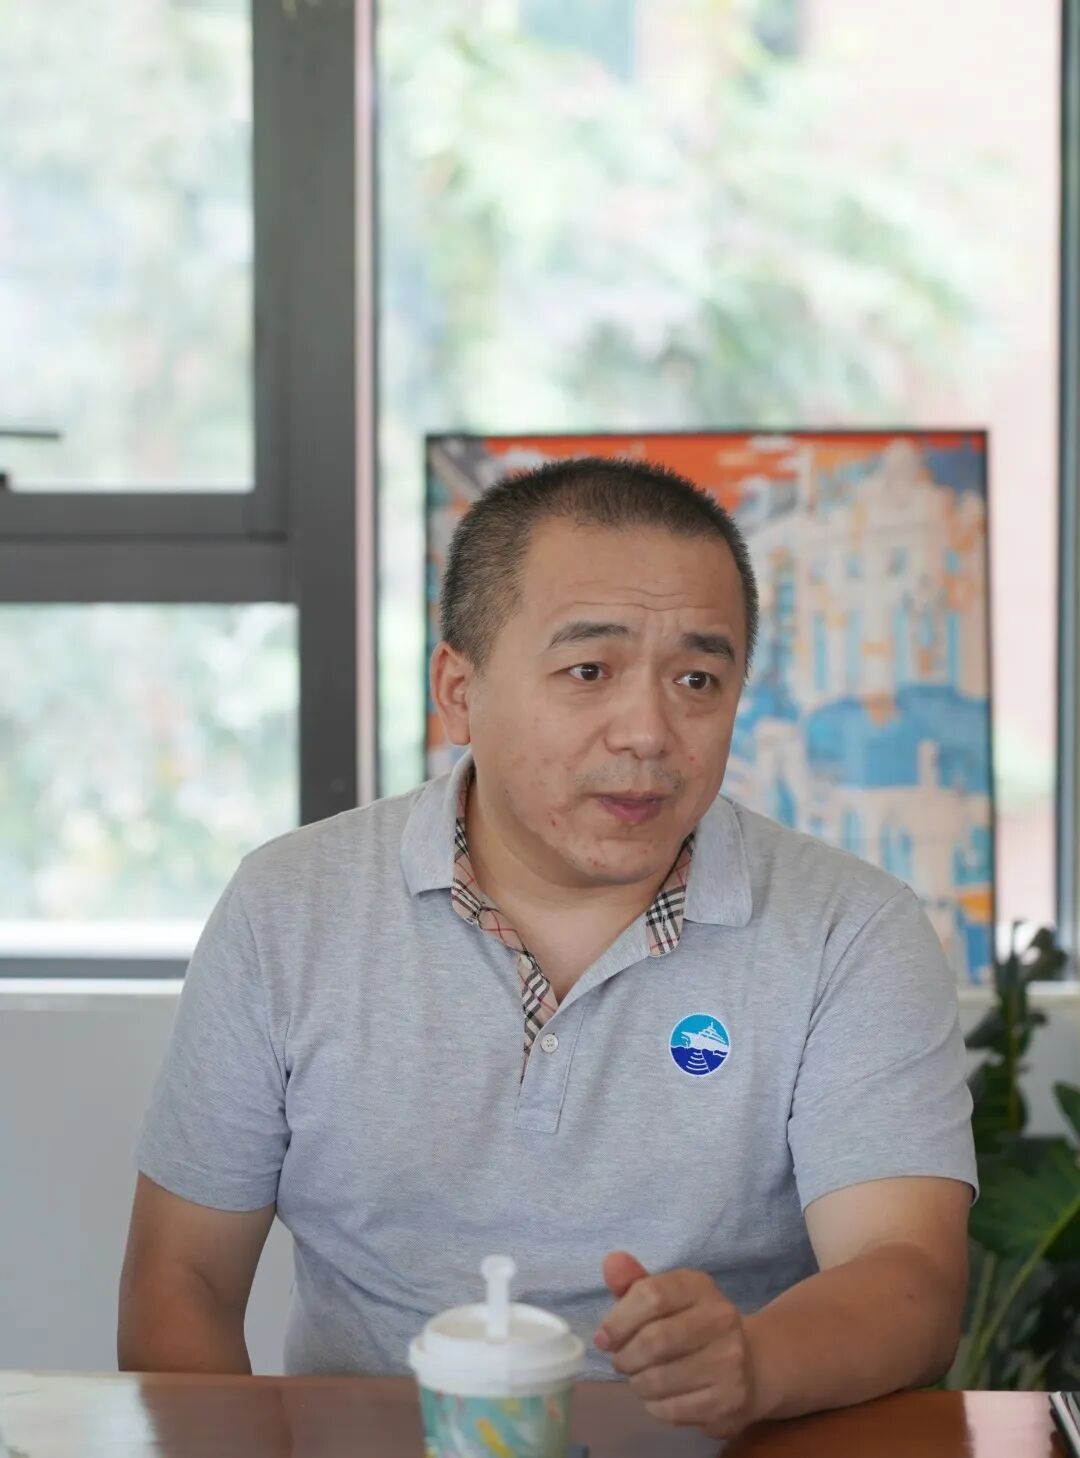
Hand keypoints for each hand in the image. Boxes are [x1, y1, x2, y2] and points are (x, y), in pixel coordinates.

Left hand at [594, 1252, 758, 1438]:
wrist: (751, 1366)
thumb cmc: (692, 1326)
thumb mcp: (666, 1297)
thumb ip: (634, 1282)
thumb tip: (611, 1262)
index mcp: (699, 1286)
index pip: (650, 1295)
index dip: (618, 1320)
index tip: (604, 1338)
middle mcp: (721, 1318)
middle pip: (654, 1340)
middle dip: (625, 1356)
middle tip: (620, 1361)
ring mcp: (730, 1361)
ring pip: (660, 1379)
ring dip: (637, 1383)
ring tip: (638, 1378)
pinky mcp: (730, 1400)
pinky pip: (673, 1409)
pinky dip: (654, 1406)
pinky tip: (658, 1397)